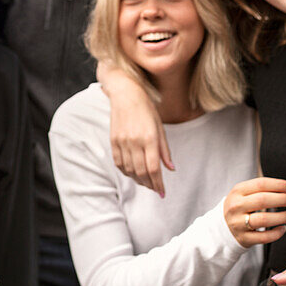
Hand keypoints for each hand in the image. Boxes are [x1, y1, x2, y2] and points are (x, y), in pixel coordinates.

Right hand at [98, 62, 173, 195]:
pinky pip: (118, 163)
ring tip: (146, 182)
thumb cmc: (146, 108)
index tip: (162, 192)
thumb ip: (164, 149)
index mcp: (149, 137)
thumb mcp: (160, 127)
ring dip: (138, 180)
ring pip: (129, 170)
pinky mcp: (113, 140)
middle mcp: (135, 141)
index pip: (154, 168)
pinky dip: (126, 172)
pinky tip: (132, 173)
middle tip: (156, 189)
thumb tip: (171, 169)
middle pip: (141, 172)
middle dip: (150, 184)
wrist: (126, 93)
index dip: (158, 183)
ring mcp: (122, 141)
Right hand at [223, 177, 285, 247]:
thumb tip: (285, 187)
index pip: (260, 184)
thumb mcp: (243, 193)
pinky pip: (264, 237)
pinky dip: (276, 233)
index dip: (278, 185)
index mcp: (237, 191)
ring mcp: (239, 223)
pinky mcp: (244, 238)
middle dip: (281, 199)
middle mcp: (236, 206)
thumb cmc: (240, 206)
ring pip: (263, 220)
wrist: (223, 227)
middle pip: (262, 200)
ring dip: (281, 217)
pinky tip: (283, 228)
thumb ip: (260, 188)